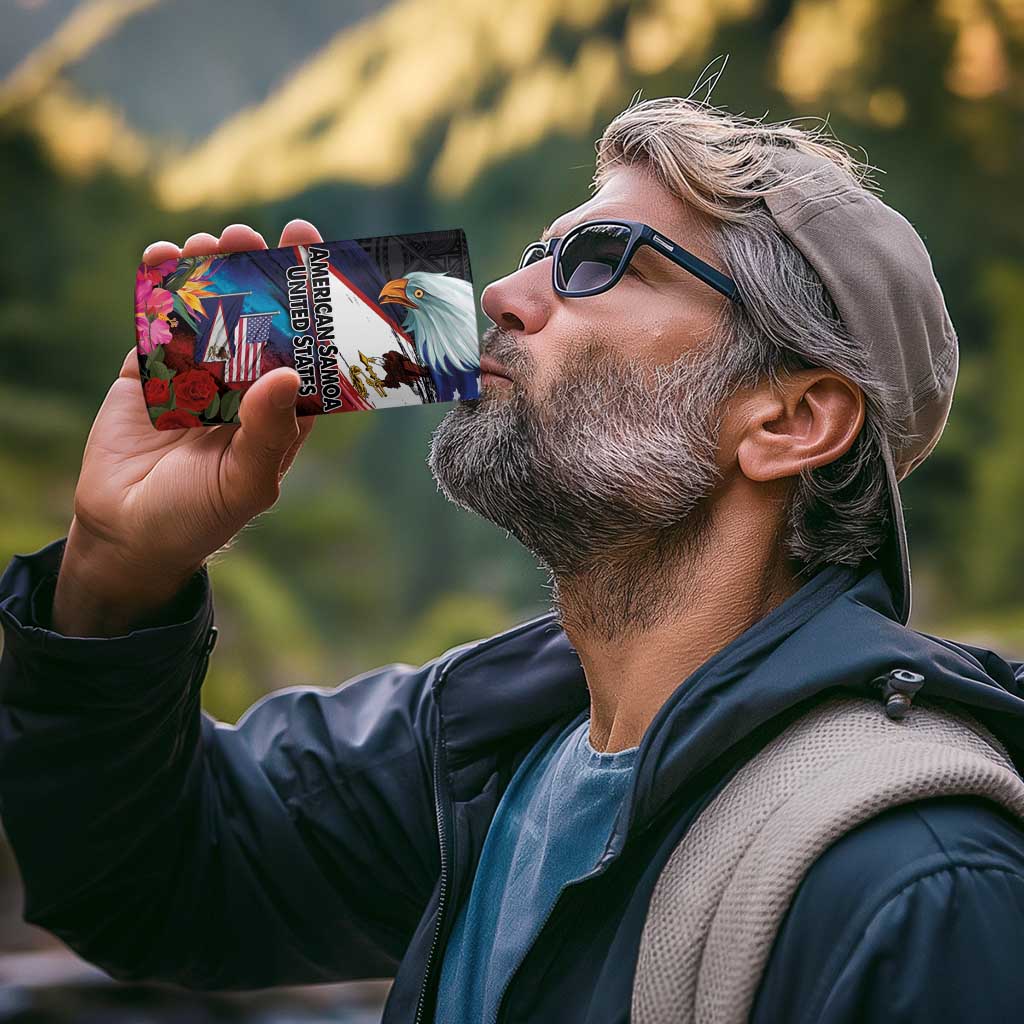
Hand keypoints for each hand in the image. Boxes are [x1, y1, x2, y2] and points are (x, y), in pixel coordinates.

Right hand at [53, 220, 323, 636]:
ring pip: (210, 310)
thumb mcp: (245, 483)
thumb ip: (268, 432)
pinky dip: (159, 287)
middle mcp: (244, 385)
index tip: (319, 261)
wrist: (127, 534)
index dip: (315, 306)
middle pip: (259, 317)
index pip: (307, 349)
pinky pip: (158, 321)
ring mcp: (196, 374)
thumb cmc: (200, 517)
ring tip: (212, 242)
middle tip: (260, 236)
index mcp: (281, 410)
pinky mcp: (150, 371)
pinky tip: (162, 256)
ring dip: (212, 272)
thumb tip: (287, 373)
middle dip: (261, 274)